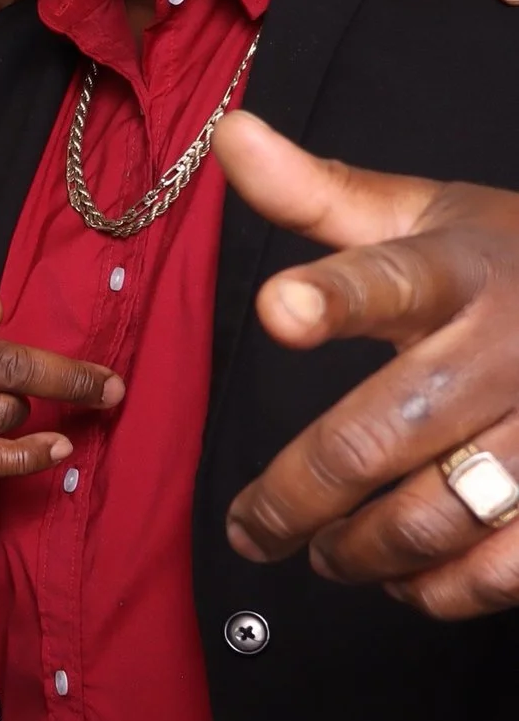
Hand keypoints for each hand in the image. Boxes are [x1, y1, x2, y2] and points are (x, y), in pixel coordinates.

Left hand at [217, 112, 518, 616]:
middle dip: (294, 494)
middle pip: (382, 433)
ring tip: (321, 554)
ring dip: (360, 550)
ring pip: (437, 511)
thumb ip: (317, 194)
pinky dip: (445, 588)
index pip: (390, 278)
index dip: (333, 296)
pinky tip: (408, 581)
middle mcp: (507, 349)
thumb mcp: (424, 215)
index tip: (278, 308)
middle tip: (249, 528)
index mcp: (459, 270)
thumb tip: (230, 132)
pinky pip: (508, 563)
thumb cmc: (505, 263)